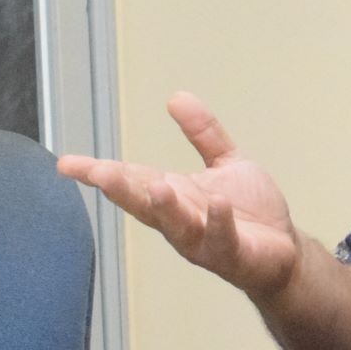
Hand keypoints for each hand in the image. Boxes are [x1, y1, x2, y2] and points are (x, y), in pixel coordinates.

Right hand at [57, 92, 300, 297]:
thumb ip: (202, 133)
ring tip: (154, 187)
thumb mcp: (225, 162)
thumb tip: (176, 97)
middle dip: (121, 189)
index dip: (99, 172)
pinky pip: (222, 237)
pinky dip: (218, 221)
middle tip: (98, 173)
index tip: (65, 163)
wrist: (285, 252)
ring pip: (177, 225)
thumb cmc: (250, 212)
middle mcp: (180, 219)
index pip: (131, 180)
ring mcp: (204, 239)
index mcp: (174, 196)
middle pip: (144, 204)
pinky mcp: (233, 252)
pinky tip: (217, 203)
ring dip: (164, 207)